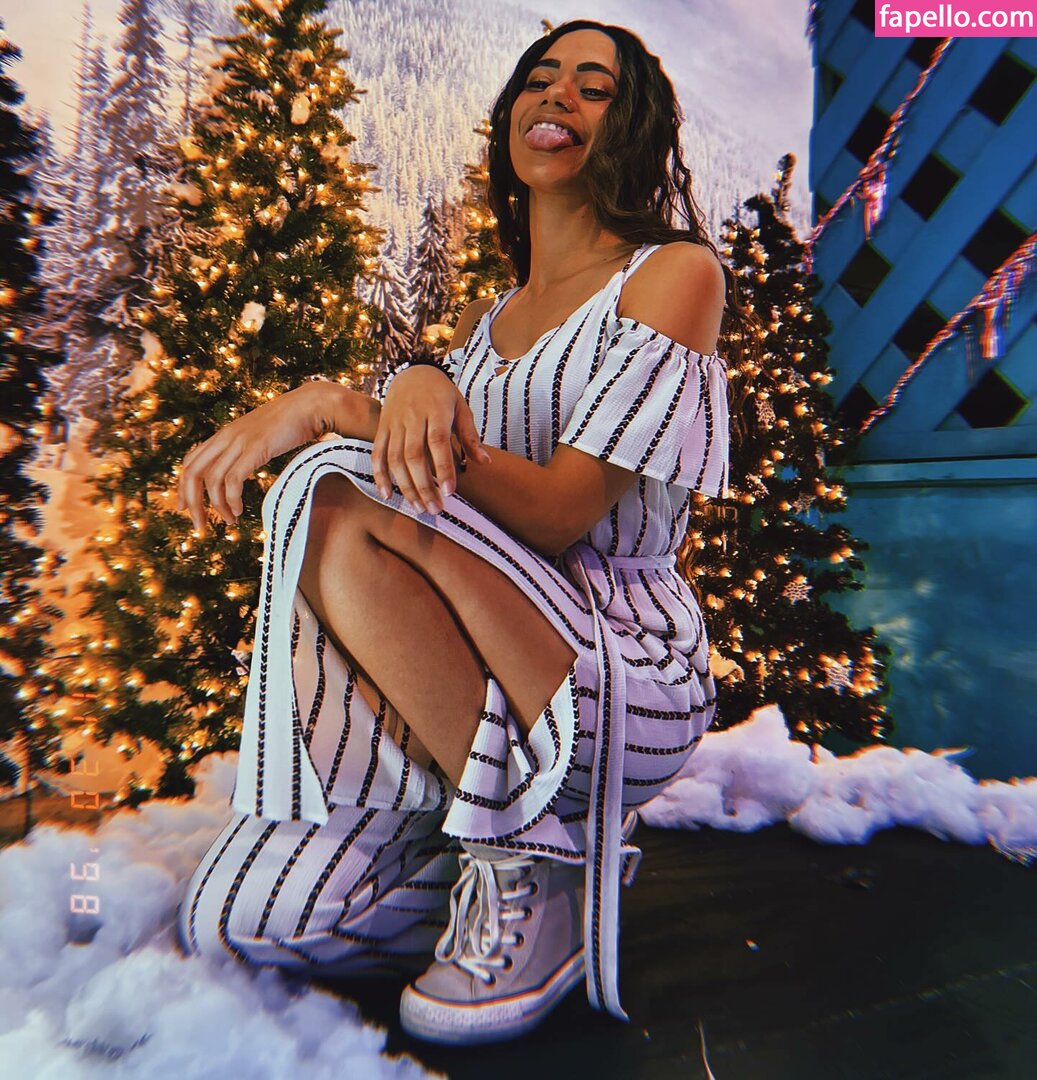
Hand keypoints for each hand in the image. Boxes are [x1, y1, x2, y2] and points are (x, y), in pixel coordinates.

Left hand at [176, 382, 332, 534]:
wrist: (311, 405)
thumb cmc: (292, 422)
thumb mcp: (260, 435)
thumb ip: (247, 448)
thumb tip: (243, 466)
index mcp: (225, 434)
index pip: (190, 461)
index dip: (183, 487)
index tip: (186, 507)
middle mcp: (226, 437)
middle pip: (192, 473)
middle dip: (191, 503)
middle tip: (199, 525)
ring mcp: (239, 442)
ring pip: (211, 480)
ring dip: (216, 507)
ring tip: (229, 521)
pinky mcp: (255, 449)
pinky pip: (233, 480)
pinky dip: (231, 500)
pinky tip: (239, 510)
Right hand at [371, 366, 489, 513]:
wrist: (412, 371)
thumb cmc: (442, 394)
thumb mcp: (461, 407)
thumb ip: (470, 436)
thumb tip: (486, 463)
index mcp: (436, 410)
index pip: (438, 442)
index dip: (443, 468)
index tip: (450, 493)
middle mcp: (412, 417)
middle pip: (414, 456)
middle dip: (424, 486)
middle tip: (436, 509)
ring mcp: (394, 422)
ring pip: (395, 458)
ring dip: (405, 486)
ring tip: (419, 508)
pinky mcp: (382, 428)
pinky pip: (377, 453)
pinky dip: (380, 475)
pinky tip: (388, 495)